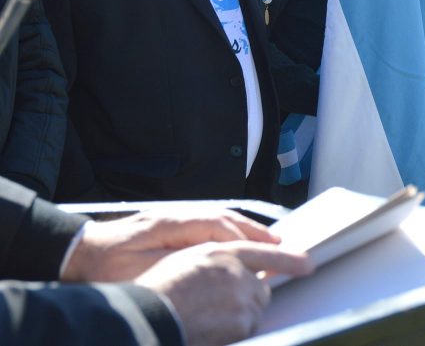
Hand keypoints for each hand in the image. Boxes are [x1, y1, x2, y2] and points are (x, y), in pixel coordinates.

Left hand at [62, 209, 281, 282]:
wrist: (75, 253)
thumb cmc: (101, 271)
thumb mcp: (136, 274)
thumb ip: (174, 267)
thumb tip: (211, 265)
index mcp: (168, 223)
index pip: (217, 226)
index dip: (247, 240)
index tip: (270, 253)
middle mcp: (174, 214)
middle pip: (224, 218)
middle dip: (256, 232)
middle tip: (283, 246)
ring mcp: (172, 217)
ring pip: (219, 219)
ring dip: (246, 230)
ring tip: (270, 243)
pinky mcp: (169, 225)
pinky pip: (208, 225)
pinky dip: (230, 232)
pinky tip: (239, 242)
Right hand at [136, 241, 312, 345]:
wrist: (149, 317)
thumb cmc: (159, 291)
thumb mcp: (189, 261)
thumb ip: (219, 262)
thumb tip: (240, 271)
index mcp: (224, 253)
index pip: (265, 254)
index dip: (288, 259)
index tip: (307, 264)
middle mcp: (238, 273)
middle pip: (259, 289)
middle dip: (247, 298)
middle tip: (217, 306)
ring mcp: (242, 299)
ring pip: (253, 311)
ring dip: (239, 316)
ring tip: (208, 318)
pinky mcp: (242, 323)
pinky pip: (246, 330)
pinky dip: (234, 332)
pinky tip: (211, 329)